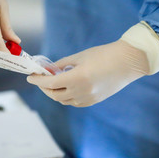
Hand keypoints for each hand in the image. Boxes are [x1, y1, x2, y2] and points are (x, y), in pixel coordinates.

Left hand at [27, 40, 149, 106]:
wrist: (128, 62)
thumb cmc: (104, 54)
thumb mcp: (80, 56)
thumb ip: (62, 64)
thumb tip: (49, 70)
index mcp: (77, 78)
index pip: (50, 84)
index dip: (38, 81)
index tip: (30, 77)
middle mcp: (82, 92)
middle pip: (54, 95)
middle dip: (44, 88)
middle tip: (40, 79)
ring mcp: (89, 98)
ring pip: (64, 100)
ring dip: (54, 93)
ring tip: (52, 83)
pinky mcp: (94, 101)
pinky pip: (74, 102)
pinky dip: (66, 97)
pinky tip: (65, 88)